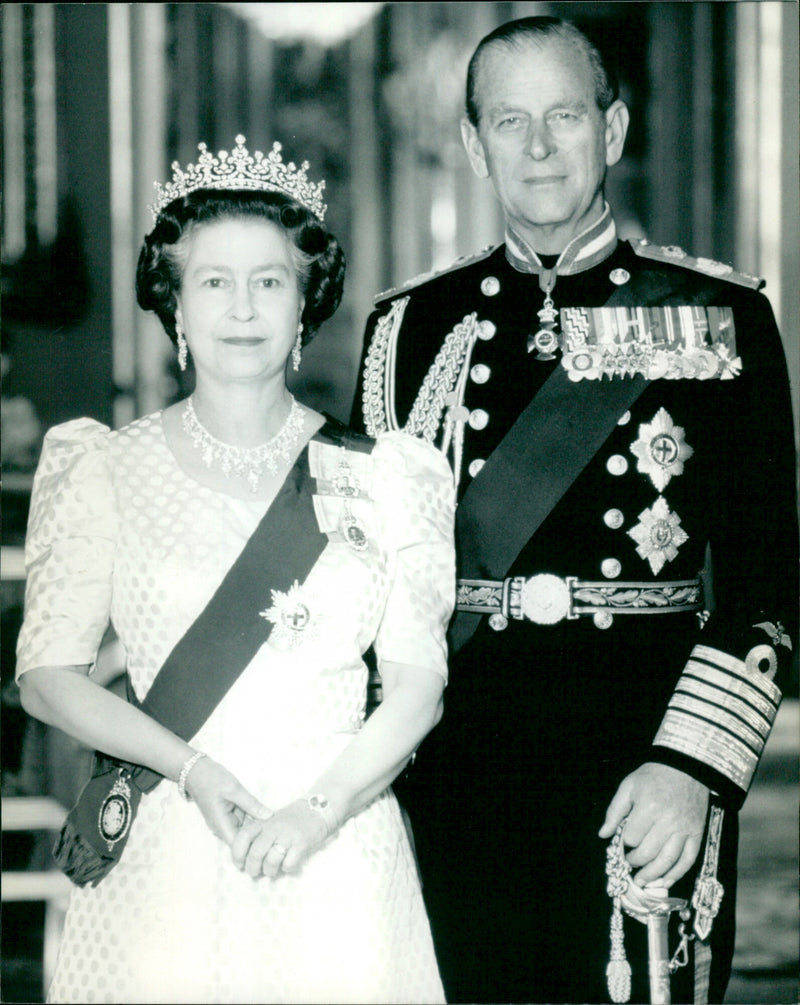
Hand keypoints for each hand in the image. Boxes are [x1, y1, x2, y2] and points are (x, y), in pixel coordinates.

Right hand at [183, 756, 270, 845]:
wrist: (196, 771)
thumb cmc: (212, 779)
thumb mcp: (234, 789)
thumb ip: (251, 804)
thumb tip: (269, 817)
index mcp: (221, 825)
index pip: (239, 847)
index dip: (253, 845)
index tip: (267, 834)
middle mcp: (222, 828)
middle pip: (243, 841)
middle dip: (258, 836)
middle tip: (276, 829)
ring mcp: (225, 822)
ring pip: (244, 830)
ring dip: (257, 827)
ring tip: (275, 823)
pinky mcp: (228, 815)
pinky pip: (242, 821)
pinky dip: (252, 818)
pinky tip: (265, 814)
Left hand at [231, 799, 330, 878]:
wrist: (316, 810)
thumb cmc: (289, 821)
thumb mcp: (270, 822)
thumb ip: (257, 836)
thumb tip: (243, 860)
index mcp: (263, 822)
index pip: (243, 836)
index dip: (237, 853)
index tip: (240, 864)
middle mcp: (274, 827)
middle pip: (256, 853)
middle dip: (253, 868)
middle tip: (255, 872)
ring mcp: (288, 835)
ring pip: (271, 861)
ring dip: (270, 871)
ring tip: (272, 870)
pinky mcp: (302, 843)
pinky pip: (289, 864)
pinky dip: (286, 869)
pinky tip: (288, 863)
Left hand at [599, 762, 708, 887]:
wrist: (686, 768)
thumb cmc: (654, 776)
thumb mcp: (629, 787)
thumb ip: (615, 811)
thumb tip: (603, 834)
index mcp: (649, 808)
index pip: (632, 837)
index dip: (625, 842)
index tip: (624, 842)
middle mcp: (668, 822)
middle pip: (648, 853)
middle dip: (636, 862)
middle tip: (630, 863)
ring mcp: (684, 830)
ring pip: (667, 861)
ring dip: (653, 875)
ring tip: (642, 881)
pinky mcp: (697, 834)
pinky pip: (688, 860)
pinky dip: (676, 874)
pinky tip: (666, 882)